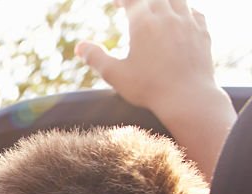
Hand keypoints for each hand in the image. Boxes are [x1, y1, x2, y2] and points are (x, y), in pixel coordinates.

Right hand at [76, 0, 218, 116]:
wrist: (188, 97)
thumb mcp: (115, 75)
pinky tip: (178, 18)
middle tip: (132, 7)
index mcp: (144, 23)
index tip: (116, 3)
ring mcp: (188, 22)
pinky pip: (194, 11)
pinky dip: (184, 10)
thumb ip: (95, 58)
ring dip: (163, 2)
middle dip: (141, 1)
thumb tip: (79, 46)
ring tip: (155, 10)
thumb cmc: (148, 88)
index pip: (131, 0)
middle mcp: (168, 16)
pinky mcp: (203, 32)